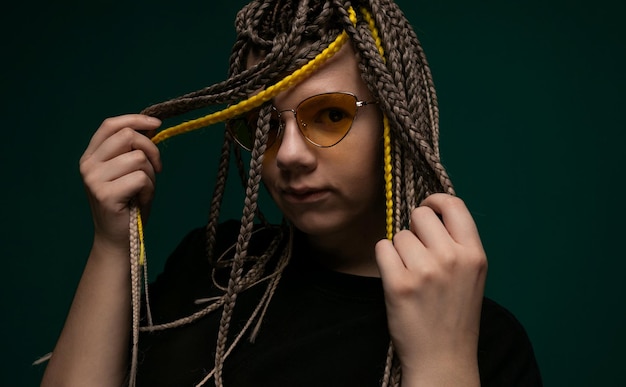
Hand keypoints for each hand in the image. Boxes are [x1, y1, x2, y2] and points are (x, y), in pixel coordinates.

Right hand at [79, 114, 161, 249]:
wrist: (118, 239)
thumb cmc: (128, 203)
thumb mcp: (128, 171)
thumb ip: (132, 150)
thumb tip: (151, 127)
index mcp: (91, 156)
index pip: (111, 125)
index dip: (136, 120)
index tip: (157, 124)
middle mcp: (88, 165)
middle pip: (128, 136)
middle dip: (151, 149)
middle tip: (157, 168)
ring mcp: (94, 180)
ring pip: (139, 158)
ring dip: (152, 175)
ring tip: (144, 190)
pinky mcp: (106, 195)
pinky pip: (141, 179)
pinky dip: (150, 190)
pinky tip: (141, 200)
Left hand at [375, 193, 486, 384]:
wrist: (443, 357)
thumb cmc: (454, 315)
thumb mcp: (472, 275)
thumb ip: (457, 243)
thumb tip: (430, 211)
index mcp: (475, 255)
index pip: (454, 204)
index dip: (435, 201)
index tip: (427, 209)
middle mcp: (452, 259)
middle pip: (420, 215)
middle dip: (415, 229)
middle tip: (418, 253)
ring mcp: (425, 271)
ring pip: (399, 235)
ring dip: (399, 250)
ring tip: (411, 274)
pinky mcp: (399, 284)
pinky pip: (382, 248)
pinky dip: (385, 259)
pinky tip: (395, 277)